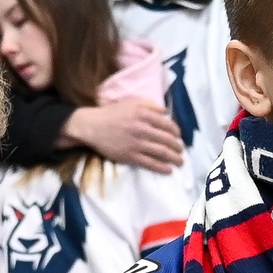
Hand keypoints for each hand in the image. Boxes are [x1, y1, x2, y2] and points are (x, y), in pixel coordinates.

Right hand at [64, 101, 184, 173]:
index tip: (178, 136)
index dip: (176, 131)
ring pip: (162, 152)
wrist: (92, 127)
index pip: (167, 124)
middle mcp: (142, 129)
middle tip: (181, 150)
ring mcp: (137, 144)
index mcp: (144, 115)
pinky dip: (162, 167)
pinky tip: (169, 170)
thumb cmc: (112, 114)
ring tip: (180, 161)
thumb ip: (150, 105)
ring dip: (174, 158)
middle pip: (167, 140)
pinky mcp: (130, 156)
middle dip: (177, 146)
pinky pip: (150, 163)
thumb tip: (166, 111)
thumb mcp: (131, 103)